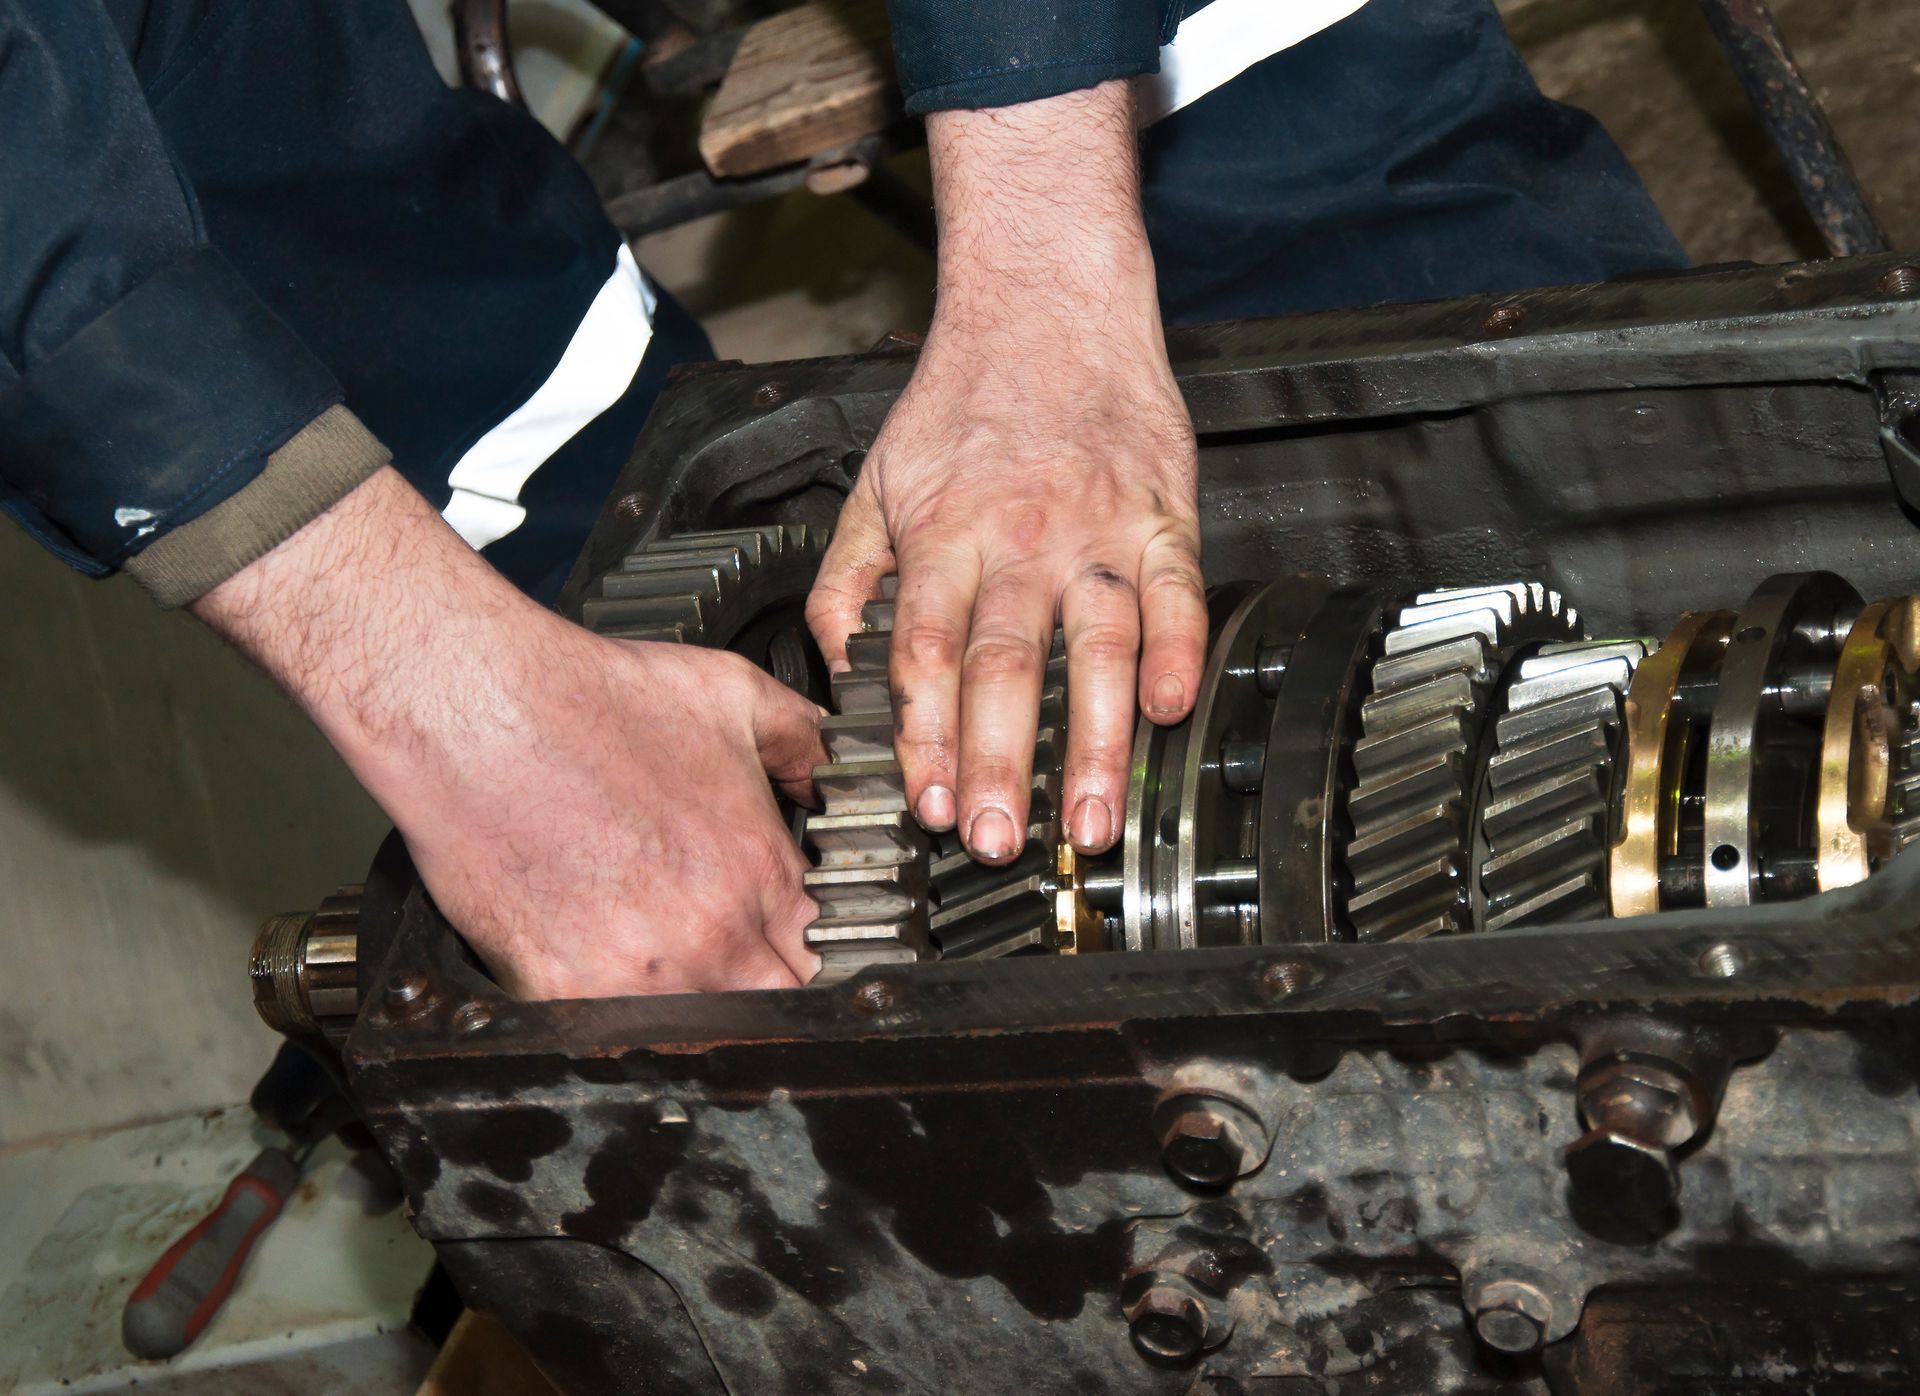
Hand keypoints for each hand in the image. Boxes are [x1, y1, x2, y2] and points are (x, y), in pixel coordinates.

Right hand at [196, 467, 824, 995]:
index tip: (781, 941)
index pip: (820, 955)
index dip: (805, 951)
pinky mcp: (560, 992)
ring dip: (689, 1009)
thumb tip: (832, 766)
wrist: (477, 709)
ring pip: (695, 1034)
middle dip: (759, 989)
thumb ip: (804, 739)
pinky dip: (606, 1015)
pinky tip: (595, 965)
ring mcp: (635, 972)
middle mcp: (709, 933)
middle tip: (720, 955)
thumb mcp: (732, 694)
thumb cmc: (587, 699)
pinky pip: (605, 1035)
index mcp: (758, 871)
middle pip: (769, 1006)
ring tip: (657, 961)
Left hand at [806, 81, 1206, 864]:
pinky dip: (1179, 651)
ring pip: (1097, 647)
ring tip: (1089, 820)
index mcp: (942, 535)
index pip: (925, 654)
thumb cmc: (961, 402)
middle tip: (997, 843)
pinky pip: (1176, 591)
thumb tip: (839, 673)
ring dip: (1093, 740)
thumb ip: (848, 583)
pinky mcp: (1161, 513)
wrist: (1046, 304)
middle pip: (1005, 667)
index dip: (923, 737)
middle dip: (999, 765)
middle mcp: (1018, 538)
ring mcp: (1096, 528)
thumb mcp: (874, 485)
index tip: (922, 804)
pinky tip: (1175, 711)